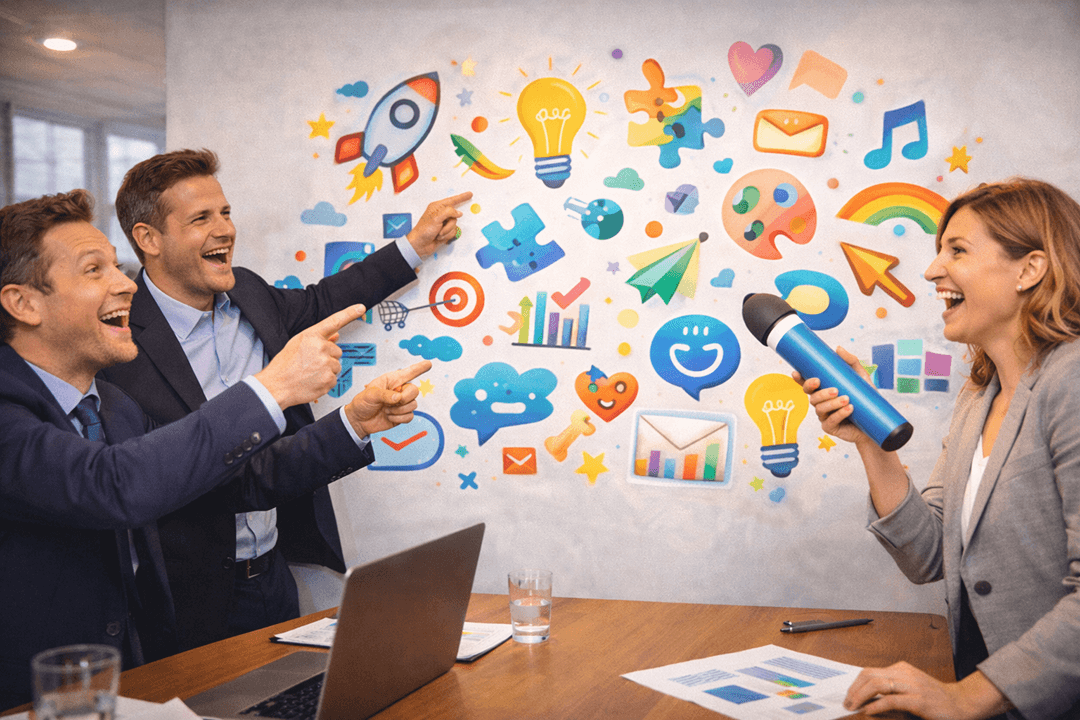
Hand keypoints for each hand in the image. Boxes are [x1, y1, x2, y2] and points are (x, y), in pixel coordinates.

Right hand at [255, 304, 365, 409]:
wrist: (276, 386)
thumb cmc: (284, 365)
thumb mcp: (297, 344)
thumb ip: (317, 339)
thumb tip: (336, 336)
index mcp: (311, 336)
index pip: (334, 321)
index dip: (349, 313)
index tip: (360, 307)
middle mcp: (321, 347)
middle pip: (337, 351)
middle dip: (328, 357)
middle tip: (311, 363)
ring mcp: (326, 364)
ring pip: (337, 365)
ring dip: (327, 369)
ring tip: (310, 372)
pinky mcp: (329, 379)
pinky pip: (334, 378)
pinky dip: (326, 381)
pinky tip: (313, 380)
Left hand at [343, 360, 431, 437]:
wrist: (359, 421)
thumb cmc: (363, 402)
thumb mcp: (370, 394)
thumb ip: (385, 394)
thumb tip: (398, 398)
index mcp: (392, 380)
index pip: (409, 372)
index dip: (419, 368)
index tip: (429, 363)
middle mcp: (400, 390)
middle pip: (415, 391)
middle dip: (404, 398)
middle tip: (392, 403)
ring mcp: (402, 403)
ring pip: (413, 405)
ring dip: (398, 410)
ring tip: (386, 410)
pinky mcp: (403, 415)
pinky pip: (410, 416)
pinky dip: (399, 419)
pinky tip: (389, 417)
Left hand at [406, 192, 472, 257]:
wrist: (420, 245)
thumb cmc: (423, 230)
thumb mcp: (436, 218)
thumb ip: (448, 212)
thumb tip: (458, 212)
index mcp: (437, 207)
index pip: (452, 200)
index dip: (461, 197)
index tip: (469, 194)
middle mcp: (441, 214)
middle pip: (455, 215)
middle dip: (449, 224)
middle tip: (440, 227)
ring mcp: (444, 223)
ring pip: (455, 225)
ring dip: (447, 231)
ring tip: (438, 233)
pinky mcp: (446, 231)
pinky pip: (454, 232)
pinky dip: (447, 236)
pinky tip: (439, 237)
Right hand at [794, 345, 872, 446]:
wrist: (876, 422)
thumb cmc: (866, 399)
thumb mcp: (860, 377)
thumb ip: (850, 361)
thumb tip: (837, 348)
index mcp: (824, 390)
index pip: (807, 384)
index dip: (799, 379)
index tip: (797, 373)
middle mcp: (821, 403)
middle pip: (811, 397)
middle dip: (819, 392)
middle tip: (834, 389)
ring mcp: (824, 416)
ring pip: (820, 408)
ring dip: (832, 403)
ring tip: (847, 399)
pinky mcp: (830, 427)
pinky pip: (830, 421)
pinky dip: (839, 414)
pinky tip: (848, 409)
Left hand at [844, 663, 1010, 719]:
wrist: (962, 703)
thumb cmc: (935, 699)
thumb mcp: (910, 688)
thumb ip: (891, 690)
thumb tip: (866, 698)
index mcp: (901, 668)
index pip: (869, 671)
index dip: (855, 684)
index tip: (848, 695)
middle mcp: (904, 673)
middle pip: (869, 675)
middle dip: (853, 690)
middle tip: (847, 703)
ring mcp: (912, 685)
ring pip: (877, 684)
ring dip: (860, 697)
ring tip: (853, 707)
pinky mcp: (918, 700)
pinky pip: (891, 700)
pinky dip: (876, 706)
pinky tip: (869, 712)